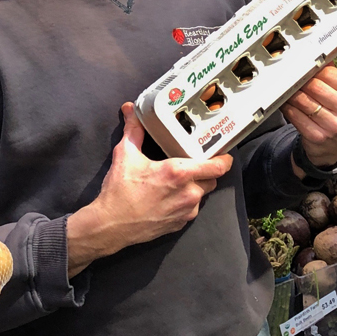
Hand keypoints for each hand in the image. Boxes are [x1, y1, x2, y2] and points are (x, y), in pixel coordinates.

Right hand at [68, 103, 233, 271]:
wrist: (111, 225)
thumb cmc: (119, 191)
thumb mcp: (125, 155)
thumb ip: (133, 130)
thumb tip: (130, 109)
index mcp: (179, 173)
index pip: (217, 166)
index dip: (224, 159)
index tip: (224, 153)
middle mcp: (188, 193)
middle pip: (212, 179)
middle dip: (207, 171)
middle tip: (195, 162)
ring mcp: (186, 211)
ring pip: (202, 194)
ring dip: (195, 186)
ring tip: (179, 180)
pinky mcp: (180, 224)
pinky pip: (191, 209)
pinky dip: (185, 201)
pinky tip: (170, 196)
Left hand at [280, 64, 336, 166]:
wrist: (336, 143)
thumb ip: (332, 75)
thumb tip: (314, 56)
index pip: (329, 73)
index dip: (312, 69)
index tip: (304, 68)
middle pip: (314, 86)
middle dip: (301, 82)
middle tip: (292, 79)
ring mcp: (334, 125)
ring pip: (303, 100)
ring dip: (291, 94)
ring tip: (288, 91)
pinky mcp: (318, 136)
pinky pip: (295, 115)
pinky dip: (288, 107)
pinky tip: (288, 104)